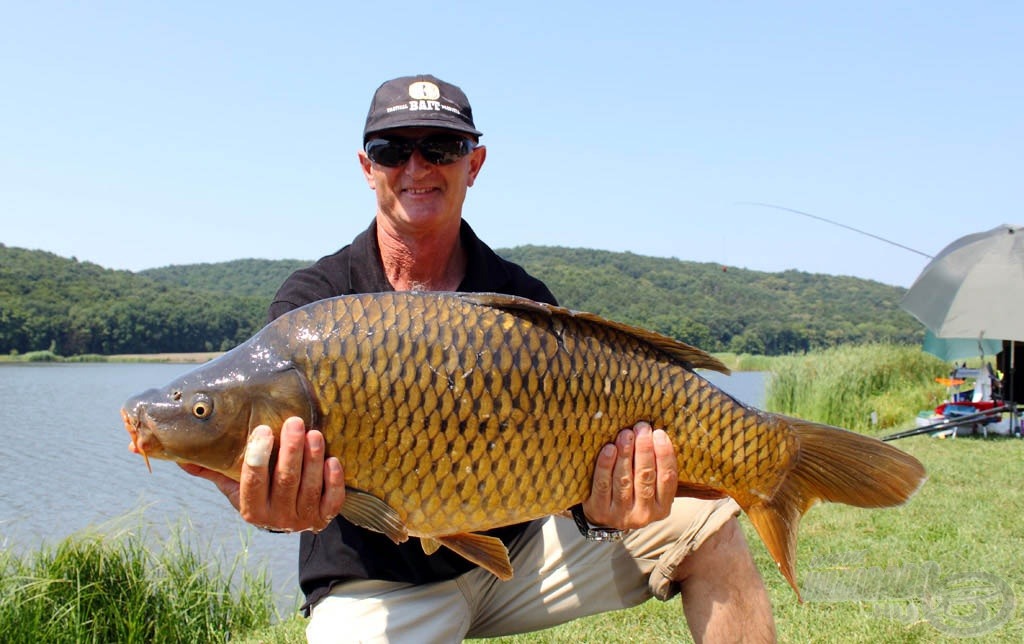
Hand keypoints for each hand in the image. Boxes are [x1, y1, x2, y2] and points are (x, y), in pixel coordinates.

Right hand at [180, 416, 345, 532]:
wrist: (290, 517)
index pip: (252, 482)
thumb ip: (211, 469)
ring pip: (309, 487)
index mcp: (251, 509)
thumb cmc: (260, 492)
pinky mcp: (325, 516)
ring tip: (314, 433)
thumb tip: (178, 453)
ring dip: (312, 458)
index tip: (263, 430)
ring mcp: (302, 519)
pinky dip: (333, 481)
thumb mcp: (234, 485)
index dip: (258, 457)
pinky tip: (333, 460)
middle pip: (285, 481)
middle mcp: (276, 518)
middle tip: (295, 421)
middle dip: (290, 450)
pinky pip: (332, 500)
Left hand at [582, 421, 676, 529]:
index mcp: (662, 507)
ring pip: (624, 480)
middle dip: (644, 449)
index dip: (664, 454)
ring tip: (625, 434)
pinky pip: (603, 484)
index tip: (659, 433)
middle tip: (641, 428)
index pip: (667, 478)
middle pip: (645, 476)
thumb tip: (656, 434)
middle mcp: (644, 514)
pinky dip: (606, 465)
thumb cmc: (632, 494)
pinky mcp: (600, 511)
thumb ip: (656, 468)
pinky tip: (609, 449)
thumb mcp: (650, 489)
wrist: (604, 517)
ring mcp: (621, 515)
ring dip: (625, 454)